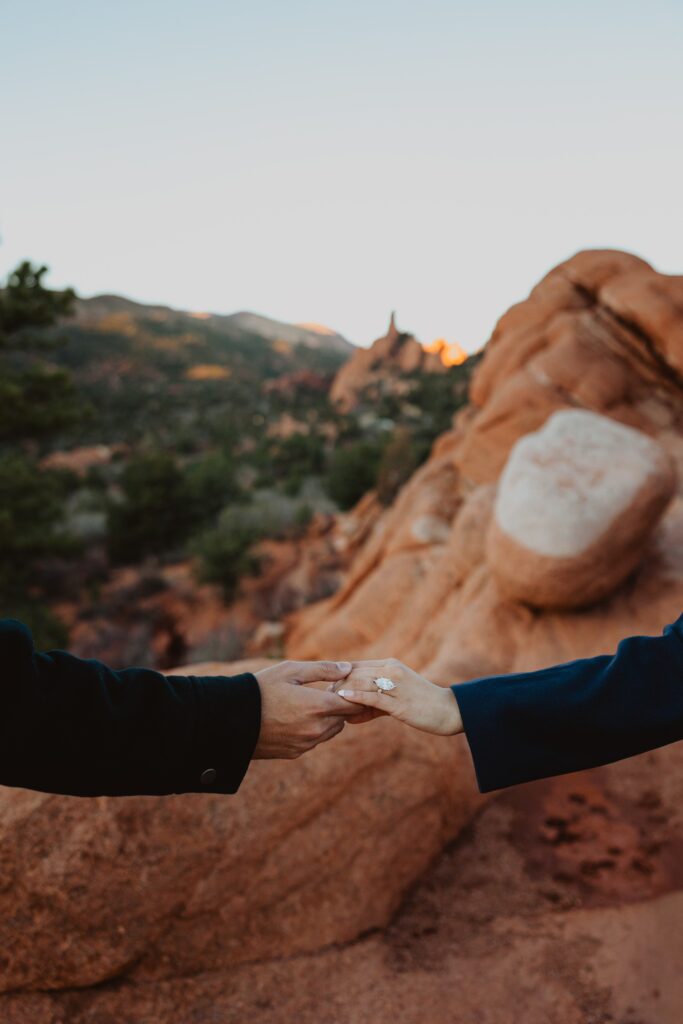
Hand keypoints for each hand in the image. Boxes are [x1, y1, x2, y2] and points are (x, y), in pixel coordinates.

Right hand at [253, 659, 358, 758]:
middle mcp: (316, 729)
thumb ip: (323, 670)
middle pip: (344, 718)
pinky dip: (314, 729)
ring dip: (329, 718)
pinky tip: (297, 718)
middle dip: (340, 705)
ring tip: (311, 704)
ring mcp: (306, 743)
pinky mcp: (295, 752)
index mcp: (318, 707)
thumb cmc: (262, 689)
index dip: (353, 694)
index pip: (353, 704)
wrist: (232, 720)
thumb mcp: (291, 671)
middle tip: (326, 691)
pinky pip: (315, 740)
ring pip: (332, 730)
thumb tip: (347, 669)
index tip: (346, 685)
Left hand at [333, 658, 463, 735]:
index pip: (358, 665)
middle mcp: (393, 671)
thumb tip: (349, 716)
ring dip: (343, 692)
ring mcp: (397, 686)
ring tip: (328, 702)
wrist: (449, 711)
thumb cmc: (422, 705)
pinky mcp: (400, 703)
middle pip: (356, 673)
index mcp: (391, 665)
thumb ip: (373, 705)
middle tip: (322, 697)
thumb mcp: (396, 700)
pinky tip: (343, 700)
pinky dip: (355, 698)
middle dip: (337, 684)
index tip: (326, 686)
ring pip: (362, 683)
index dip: (339, 674)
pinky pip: (373, 698)